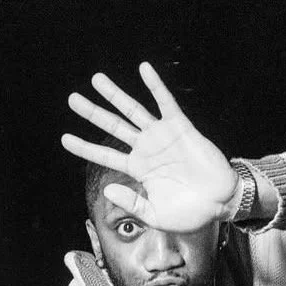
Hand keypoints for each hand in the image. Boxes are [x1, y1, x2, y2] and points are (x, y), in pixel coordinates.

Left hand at [62, 61, 239, 233]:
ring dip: (115, 95)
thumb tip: (107, 189)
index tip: (65, 139)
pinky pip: (165, 102)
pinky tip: (143, 69)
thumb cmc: (190, 212)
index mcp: (138, 169)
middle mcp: (146, 149)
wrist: (220, 202)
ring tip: (96, 80)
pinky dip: (155, 85)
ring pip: (133, 110)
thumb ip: (132, 203)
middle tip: (72, 100)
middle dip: (93, 112)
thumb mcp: (155, 216)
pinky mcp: (180, 127)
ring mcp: (161, 136)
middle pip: (113, 126)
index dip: (85, 147)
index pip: (105, 154)